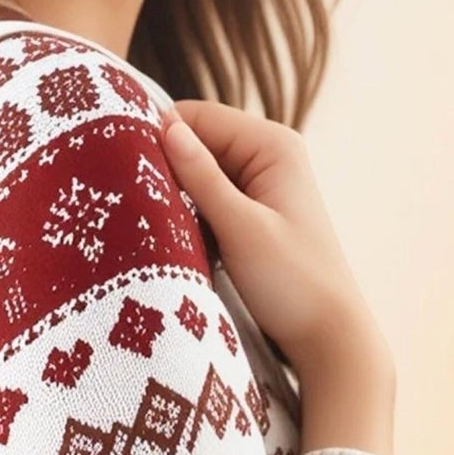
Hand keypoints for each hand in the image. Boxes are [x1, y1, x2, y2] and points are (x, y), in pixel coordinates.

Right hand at [159, 101, 393, 401]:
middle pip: (197, 146)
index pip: (199, 117)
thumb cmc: (293, 281)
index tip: (126, 168)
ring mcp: (260, 189)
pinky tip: (177, 242)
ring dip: (177, 201)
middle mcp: (268, 158)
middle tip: (136, 205)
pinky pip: (208, 206)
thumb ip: (201, 176)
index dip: (161, 136)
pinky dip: (191, 221)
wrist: (328, 337)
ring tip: (154, 227)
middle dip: (168, 172)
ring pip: (198, 179)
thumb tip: (165, 127)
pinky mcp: (252, 220)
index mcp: (272, 145)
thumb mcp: (240, 226)